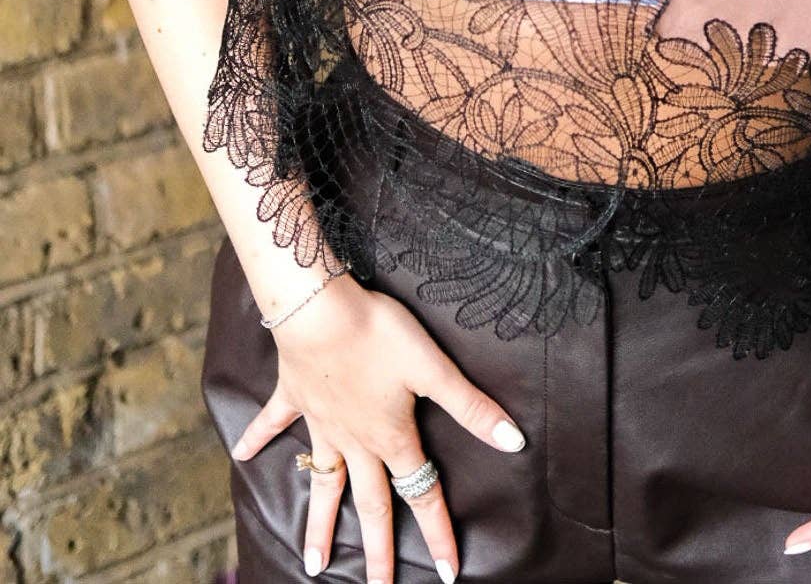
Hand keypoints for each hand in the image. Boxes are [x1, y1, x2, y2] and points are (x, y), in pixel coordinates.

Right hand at [229, 272, 527, 582]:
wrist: (319, 310)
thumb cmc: (379, 335)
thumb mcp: (433, 369)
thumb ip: (471, 407)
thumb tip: (514, 441)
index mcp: (391, 437)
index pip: (422, 493)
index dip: (439, 533)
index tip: (448, 574)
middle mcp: (356, 441)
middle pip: (370, 504)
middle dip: (378, 549)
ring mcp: (321, 423)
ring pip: (322, 482)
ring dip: (318, 524)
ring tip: (313, 567)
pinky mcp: (294, 396)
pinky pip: (274, 423)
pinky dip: (258, 438)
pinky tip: (239, 454)